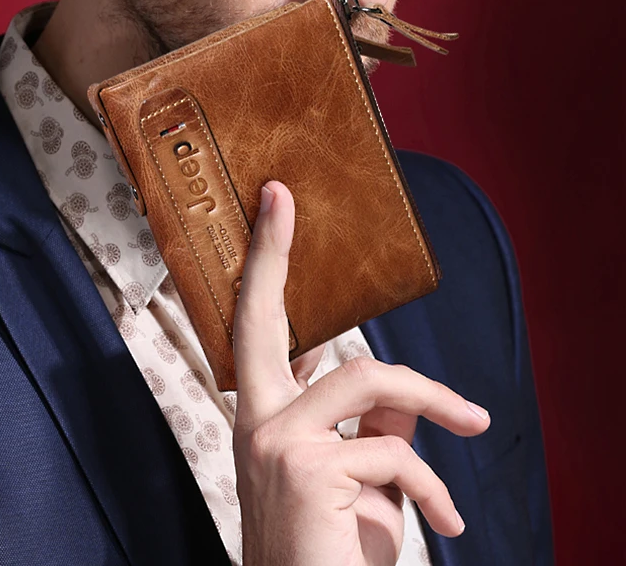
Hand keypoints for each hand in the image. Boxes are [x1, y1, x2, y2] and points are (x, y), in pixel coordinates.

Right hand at [232, 181, 490, 565]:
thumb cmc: (334, 551)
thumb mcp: (360, 477)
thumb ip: (375, 423)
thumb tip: (406, 390)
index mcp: (261, 418)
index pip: (254, 330)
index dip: (262, 265)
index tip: (274, 204)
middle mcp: (253, 421)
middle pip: (260, 317)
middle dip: (270, 252)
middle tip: (280, 195)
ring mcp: (271, 440)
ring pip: (365, 379)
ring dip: (432, 399)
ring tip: (472, 423)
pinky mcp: (305, 467)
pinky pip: (395, 452)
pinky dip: (433, 491)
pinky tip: (447, 523)